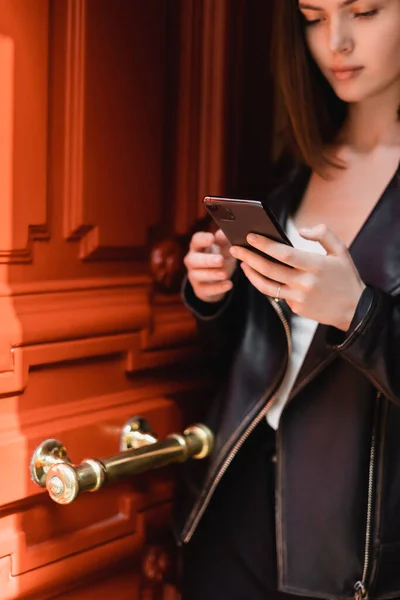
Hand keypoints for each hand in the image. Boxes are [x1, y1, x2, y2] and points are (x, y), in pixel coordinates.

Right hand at [184, 229, 236, 302]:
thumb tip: (224, 232)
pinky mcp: (199, 289)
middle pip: (193, 260)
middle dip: (206, 260)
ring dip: (211, 274)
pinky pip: (206, 289)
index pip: (195, 240)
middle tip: (220, 260)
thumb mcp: (225, 249)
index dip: (202, 239)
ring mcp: (194, 276)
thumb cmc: (220, 259)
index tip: (212, 238)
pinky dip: (217, 288)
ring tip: (224, 274)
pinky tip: (229, 285)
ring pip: (197, 275)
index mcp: (198, 247)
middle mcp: (192, 261)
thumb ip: (225, 241)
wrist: (217, 281)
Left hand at [230, 224, 365, 330]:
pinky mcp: (295, 308)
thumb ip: (323, 234)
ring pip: (266, 285)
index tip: (250, 236)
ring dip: (251, 273)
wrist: (354, 310)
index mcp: (315, 265)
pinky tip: (258, 275)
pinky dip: (266, 283)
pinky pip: (276, 294)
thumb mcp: (341, 251)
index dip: (264, 245)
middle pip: (269, 269)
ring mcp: (298, 298)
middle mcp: (304, 283)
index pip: (283, 254)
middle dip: (248, 257)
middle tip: (235, 248)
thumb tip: (300, 230)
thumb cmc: (346, 277)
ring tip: (242, 263)